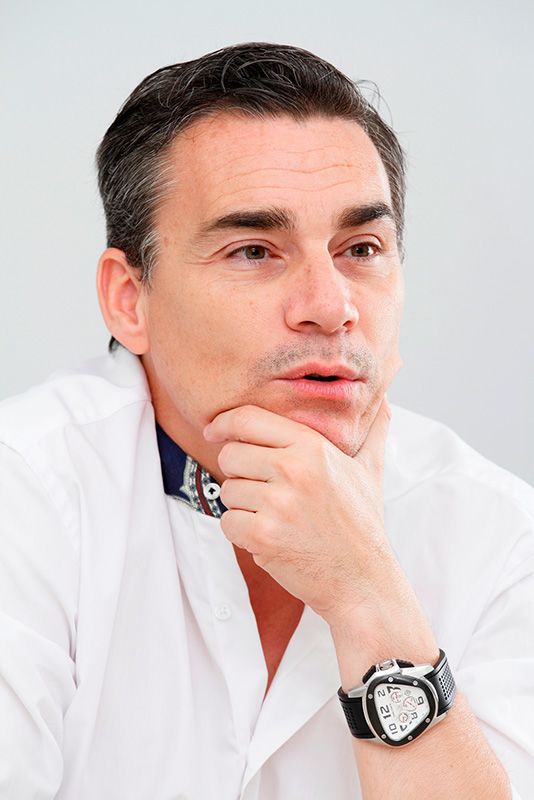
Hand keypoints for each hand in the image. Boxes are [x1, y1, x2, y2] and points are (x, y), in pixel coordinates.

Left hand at [203, 396, 393, 625]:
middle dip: (239, 473)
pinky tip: (269, 537)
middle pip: (230, 455)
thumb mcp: (369, 470)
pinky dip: (241, 533)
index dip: (224, 423)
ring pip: (227, 491)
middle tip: (264, 490)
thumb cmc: (361, 524)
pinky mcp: (264, 537)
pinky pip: (227, 523)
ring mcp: (278, 504)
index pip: (248, 419)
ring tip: (275, 517)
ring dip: (242, 506)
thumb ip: (372, 430)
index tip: (214, 431)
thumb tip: (384, 399)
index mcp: (312, 447)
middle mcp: (294, 470)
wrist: (362, 581)